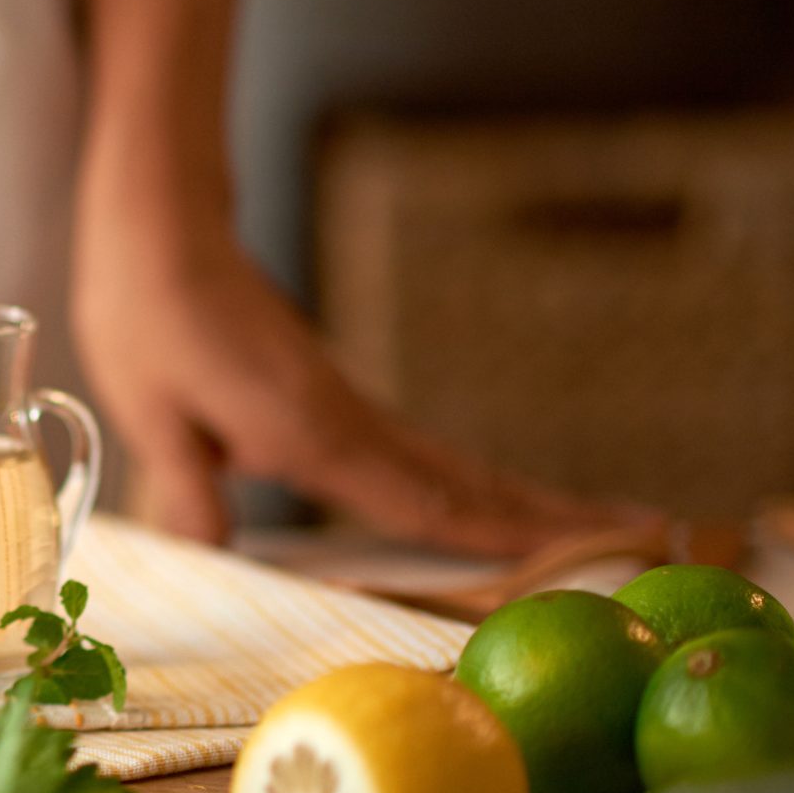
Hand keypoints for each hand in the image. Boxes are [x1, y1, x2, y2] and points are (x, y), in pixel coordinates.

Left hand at [71, 212, 625, 558]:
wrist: (160, 229)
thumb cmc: (147, 314)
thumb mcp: (150, 412)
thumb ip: (191, 490)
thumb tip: (221, 557)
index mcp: (307, 435)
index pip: (420, 504)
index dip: (495, 543)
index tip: (575, 563)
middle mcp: (344, 423)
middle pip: (463, 484)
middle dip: (550, 518)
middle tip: (646, 539)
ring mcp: (343, 406)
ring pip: (447, 466)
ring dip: (520, 499)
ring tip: (600, 524)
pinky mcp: (327, 394)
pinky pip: (411, 451)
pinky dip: (463, 480)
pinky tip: (477, 498)